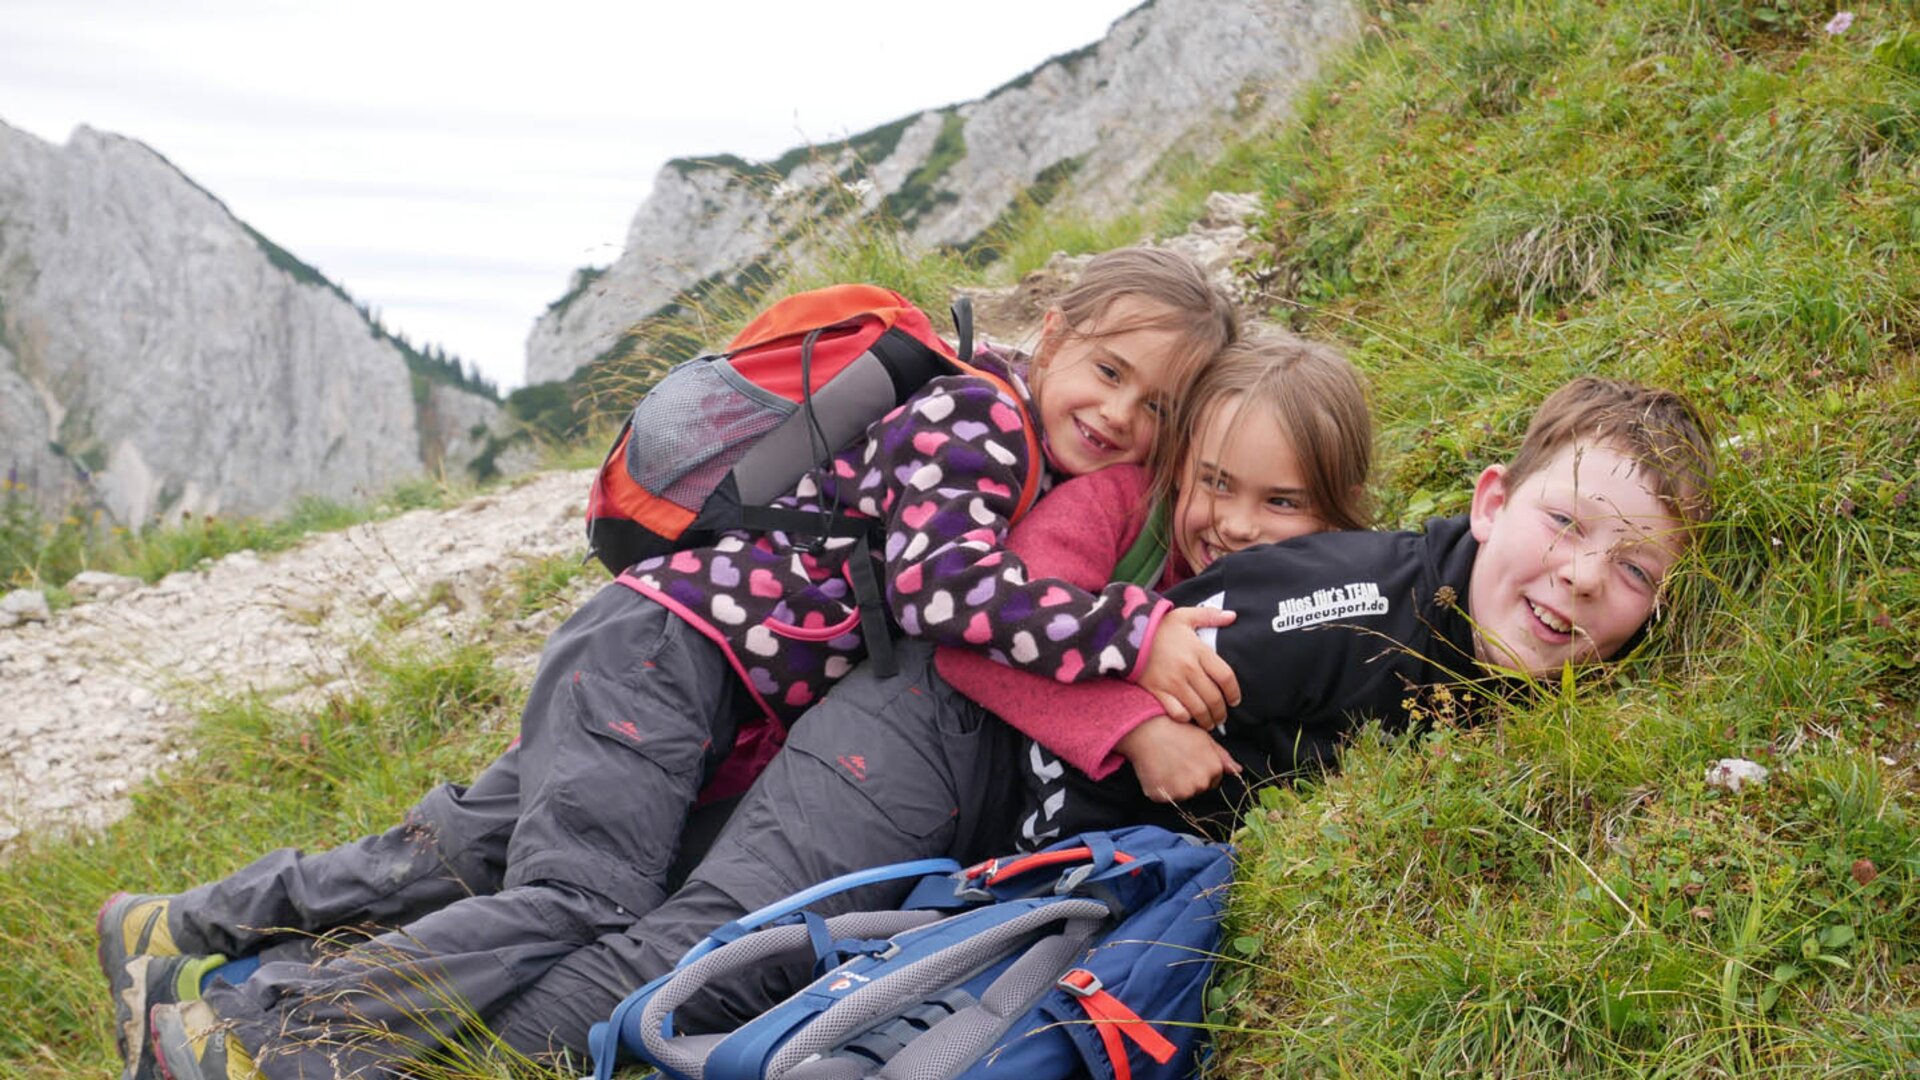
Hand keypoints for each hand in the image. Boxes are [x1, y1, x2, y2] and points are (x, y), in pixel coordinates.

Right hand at [1116, 716, 1240, 802]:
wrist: (1147, 730)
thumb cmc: (1176, 730)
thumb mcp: (1204, 738)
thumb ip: (1222, 757)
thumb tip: (1237, 770)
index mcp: (1213, 770)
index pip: (1213, 780)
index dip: (1201, 769)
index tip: (1188, 758)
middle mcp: (1200, 784)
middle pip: (1199, 789)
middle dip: (1190, 779)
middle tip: (1176, 760)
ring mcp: (1181, 792)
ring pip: (1182, 794)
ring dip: (1176, 785)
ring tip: (1166, 764)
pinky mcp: (1162, 797)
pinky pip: (1165, 797)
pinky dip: (1161, 788)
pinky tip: (1157, 771)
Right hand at [1135, 606, 1238, 727]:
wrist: (1125, 634)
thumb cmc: (1158, 626)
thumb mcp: (1184, 616)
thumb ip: (1210, 616)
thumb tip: (1233, 616)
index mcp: (1198, 651)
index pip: (1226, 677)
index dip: (1234, 692)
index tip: (1235, 700)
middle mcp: (1188, 669)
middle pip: (1214, 698)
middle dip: (1221, 712)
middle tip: (1223, 717)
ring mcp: (1172, 682)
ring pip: (1198, 709)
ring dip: (1207, 720)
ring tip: (1209, 723)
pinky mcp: (1157, 691)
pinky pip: (1178, 713)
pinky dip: (1186, 719)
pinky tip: (1189, 718)